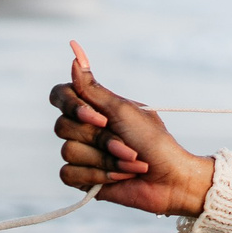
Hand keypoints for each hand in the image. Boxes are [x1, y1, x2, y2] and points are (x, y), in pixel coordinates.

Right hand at [50, 42, 215, 216]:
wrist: (171, 178)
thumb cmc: (153, 140)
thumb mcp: (124, 110)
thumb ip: (93, 88)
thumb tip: (75, 54)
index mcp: (93, 108)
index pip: (60, 96)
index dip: (72, 106)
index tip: (100, 117)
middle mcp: (83, 129)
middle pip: (63, 126)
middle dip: (102, 139)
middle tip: (129, 145)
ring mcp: (81, 154)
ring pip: (69, 152)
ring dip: (106, 159)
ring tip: (131, 162)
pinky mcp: (81, 178)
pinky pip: (69, 174)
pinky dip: (99, 176)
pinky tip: (120, 176)